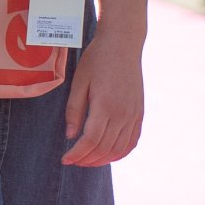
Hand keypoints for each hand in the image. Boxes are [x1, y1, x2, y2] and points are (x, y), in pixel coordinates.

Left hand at [63, 32, 143, 166]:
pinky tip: (108, 155)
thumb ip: (74, 110)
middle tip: (73, 161)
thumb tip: (70, 136)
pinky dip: (120, 153)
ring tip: (87, 160)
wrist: (122, 44)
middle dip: (86, 159)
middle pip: (104, 148)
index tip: (65, 159)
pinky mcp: (139, 113)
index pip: (90, 140)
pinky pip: (132, 141)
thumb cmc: (96, 60)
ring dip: (102, 160)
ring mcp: (134, 114)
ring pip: (119, 149)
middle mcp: (123, 113)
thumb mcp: (79, 82)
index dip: (77, 154)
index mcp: (105, 105)